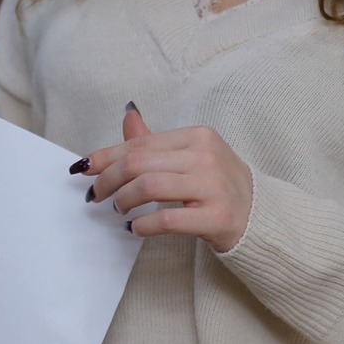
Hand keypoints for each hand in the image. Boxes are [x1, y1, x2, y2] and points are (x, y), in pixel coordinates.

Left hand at [78, 104, 254, 251]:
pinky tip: (135, 228)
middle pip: (139, 163)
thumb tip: (128, 115)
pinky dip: (143, 225)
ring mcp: (213, 186)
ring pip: (149, 187)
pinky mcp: (217, 217)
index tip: (83, 169)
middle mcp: (205, 157)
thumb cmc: (217, 184)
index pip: (140, 143)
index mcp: (197, 136)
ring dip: (124, 200)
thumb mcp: (190, 155)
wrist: (260, 215)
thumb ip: (155, 141)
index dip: (106, 156)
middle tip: (97, 195)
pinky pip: (168, 219)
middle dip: (108, 179)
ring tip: (119, 210)